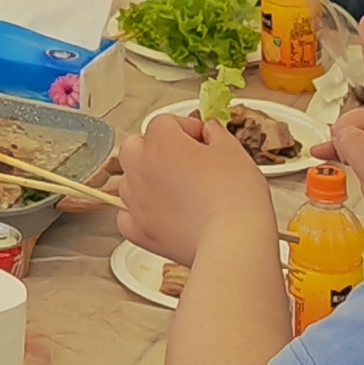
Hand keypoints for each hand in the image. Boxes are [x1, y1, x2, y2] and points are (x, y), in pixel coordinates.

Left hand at [120, 103, 282, 272]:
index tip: (203, 139)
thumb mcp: (233, 151)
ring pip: (129, 180)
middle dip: (156, 148)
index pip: (164, 122)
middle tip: (185, 160)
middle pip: (136, 146)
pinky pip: (128, 216)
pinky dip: (139, 214)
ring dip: (147, 180)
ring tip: (178, 190)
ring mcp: (136, 201)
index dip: (186, 128)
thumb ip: (215, 134)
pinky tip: (161, 215)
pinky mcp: (139, 231)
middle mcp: (141, 168)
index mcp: (161, 143)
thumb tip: (208, 131)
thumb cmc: (235, 196)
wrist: (233, 242)